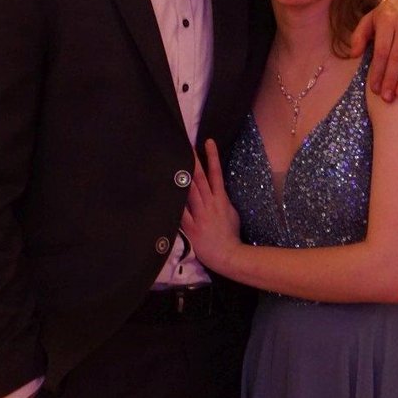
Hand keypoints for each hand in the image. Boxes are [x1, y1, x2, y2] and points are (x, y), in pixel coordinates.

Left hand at [181, 140, 241, 275]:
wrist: (229, 255)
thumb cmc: (231, 235)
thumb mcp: (232, 213)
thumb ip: (223, 200)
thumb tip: (216, 190)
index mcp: (221, 199)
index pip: (216, 174)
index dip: (212, 157)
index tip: (208, 142)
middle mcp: (209, 204)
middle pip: (199, 179)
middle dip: (192, 161)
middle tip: (185, 145)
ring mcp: (199, 215)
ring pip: (189, 192)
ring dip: (182, 178)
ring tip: (173, 164)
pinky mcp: (191, 228)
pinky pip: (180, 214)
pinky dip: (174, 204)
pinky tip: (165, 194)